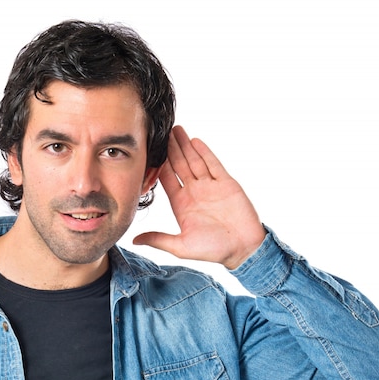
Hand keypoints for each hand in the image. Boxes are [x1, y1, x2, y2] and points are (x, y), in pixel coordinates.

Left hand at [133, 126, 265, 269]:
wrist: (243, 249)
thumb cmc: (213, 250)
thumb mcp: (181, 246)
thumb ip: (159, 239)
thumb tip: (134, 240)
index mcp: (182, 204)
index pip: (167, 178)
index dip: (159, 164)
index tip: (149, 151)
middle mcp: (195, 192)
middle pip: (180, 164)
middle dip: (171, 149)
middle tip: (162, 131)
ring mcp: (211, 186)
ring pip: (195, 161)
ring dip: (186, 145)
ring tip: (176, 129)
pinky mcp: (226, 183)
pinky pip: (214, 164)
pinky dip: (205, 153)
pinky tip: (195, 141)